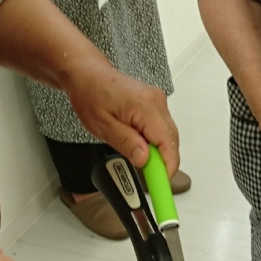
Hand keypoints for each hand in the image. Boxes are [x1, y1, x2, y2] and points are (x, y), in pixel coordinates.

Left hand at [66, 57, 179, 175]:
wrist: (88, 75)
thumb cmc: (91, 94)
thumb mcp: (102, 126)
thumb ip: (126, 143)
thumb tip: (145, 159)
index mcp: (145, 106)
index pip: (167, 143)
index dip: (167, 167)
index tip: (162, 185)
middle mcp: (156, 102)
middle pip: (171, 141)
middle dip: (161, 162)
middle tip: (148, 178)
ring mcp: (158, 102)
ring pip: (168, 136)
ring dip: (157, 151)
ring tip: (135, 155)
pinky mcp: (155, 104)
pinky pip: (161, 128)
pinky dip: (154, 141)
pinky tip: (139, 144)